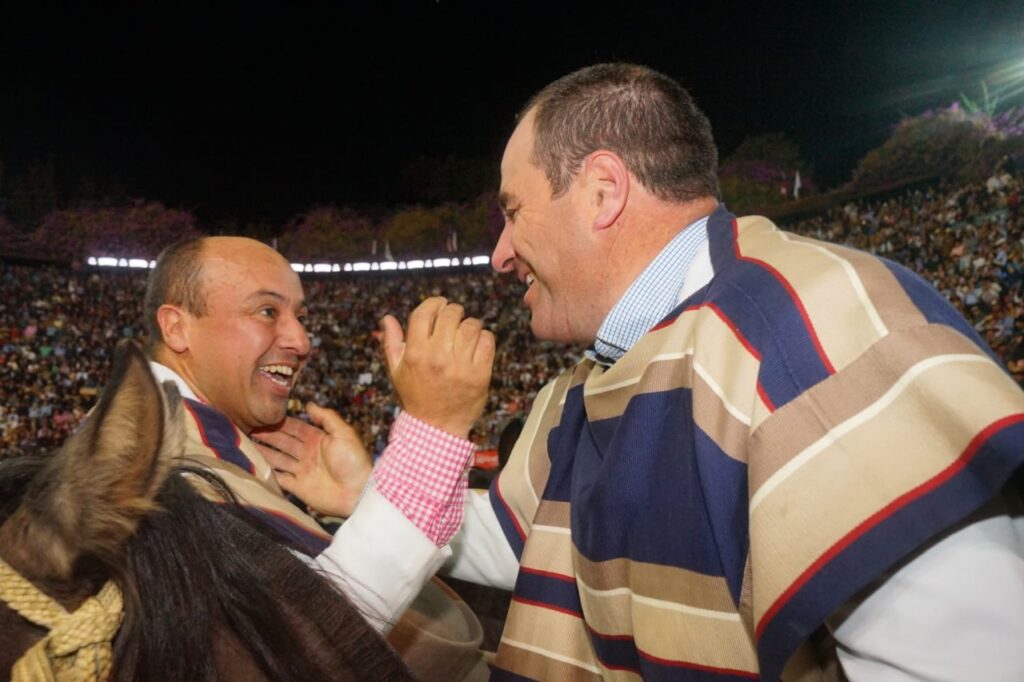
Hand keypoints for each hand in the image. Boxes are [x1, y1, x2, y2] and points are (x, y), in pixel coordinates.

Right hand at [252, 402, 371, 517]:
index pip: (295, 428)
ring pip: (278, 459)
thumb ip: (327, 417)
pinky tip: (254, 467)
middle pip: (283, 442)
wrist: (358, 492)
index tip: (263, 416)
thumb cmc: (353, 461)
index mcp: (318, 439)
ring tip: (245, 445)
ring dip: (264, 452)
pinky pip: (280, 478)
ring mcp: (302, 471)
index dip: (280, 423)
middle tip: (248, 428)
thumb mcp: (344, 433)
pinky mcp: (298, 487)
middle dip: (267, 435)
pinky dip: (268, 473)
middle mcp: (308, 453)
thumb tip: (308, 404)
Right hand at [380, 296, 494, 437]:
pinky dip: (484, 338)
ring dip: (471, 324)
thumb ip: (392, 343)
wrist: (437, 428)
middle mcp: (437, 357)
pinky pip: (487, 342)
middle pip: (451, 315)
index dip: (434, 303)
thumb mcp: (397, 371)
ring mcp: (460, 366)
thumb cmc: (416, 396)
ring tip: (466, 332)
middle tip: (455, 318)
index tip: (440, 304)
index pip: (424, 313)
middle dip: (454, 311)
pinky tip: (477, 344)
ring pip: (472, 326)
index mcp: (415, 353)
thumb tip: (388, 318)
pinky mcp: (480, 375)